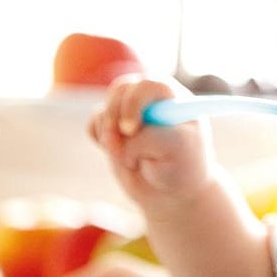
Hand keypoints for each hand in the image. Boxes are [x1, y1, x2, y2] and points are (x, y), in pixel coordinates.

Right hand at [88, 75, 210, 210]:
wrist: (171, 191)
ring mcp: (129, 112)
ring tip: (129, 160)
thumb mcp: (176, 148)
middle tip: (116, 146)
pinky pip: (94, 123)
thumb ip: (149, 136)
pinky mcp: (112, 127)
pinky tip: (119, 155)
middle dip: (114, 116)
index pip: (148, 85)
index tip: (131, 130)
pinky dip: (98, 138)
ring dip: (108, 134)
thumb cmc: (182, 165)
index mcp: (172, 98)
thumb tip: (122, 136)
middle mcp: (151, 99)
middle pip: (121, 89)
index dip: (133, 104)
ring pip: (105, 109)